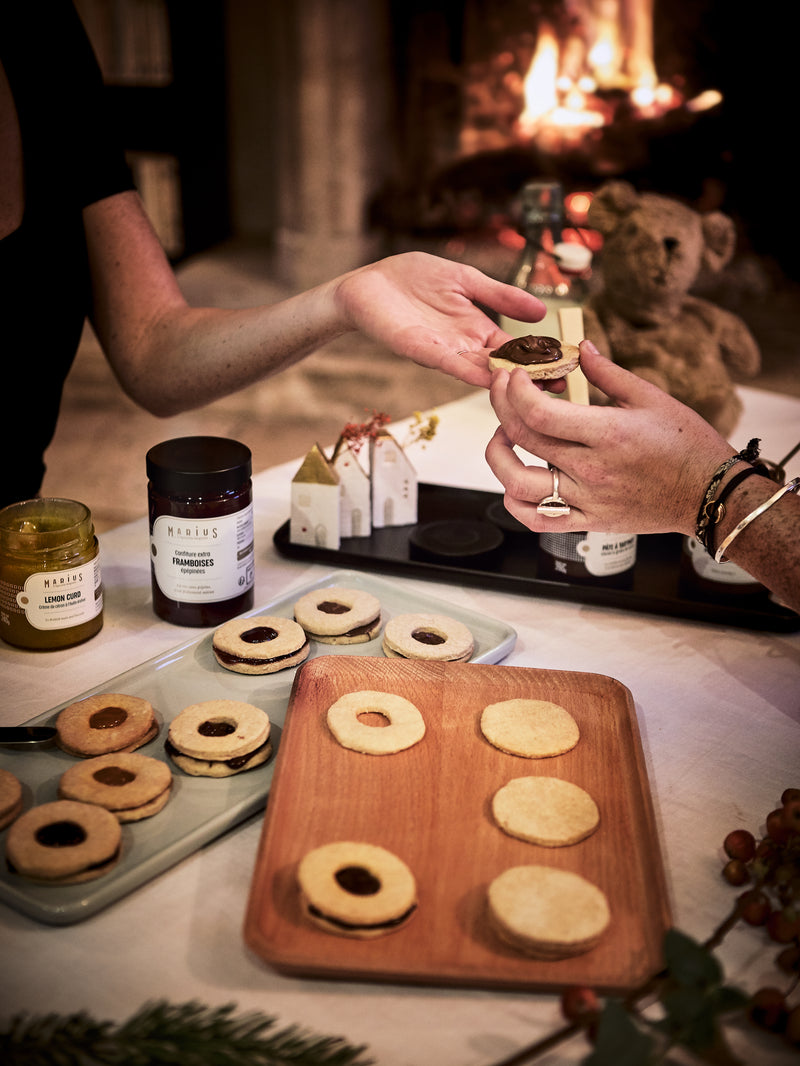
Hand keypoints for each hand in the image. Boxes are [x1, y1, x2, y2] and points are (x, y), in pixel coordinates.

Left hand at [333, 252, 547, 387]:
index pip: (515, 350)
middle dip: (528, 379)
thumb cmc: (412, 279)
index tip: (566, 368)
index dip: (538, 358)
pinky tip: (487, 377)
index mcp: (477, 330)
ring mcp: (442, 351)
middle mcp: (463, 347)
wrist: (368, 284)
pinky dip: (467, 371)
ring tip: (531, 391)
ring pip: (479, 371)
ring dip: (503, 381)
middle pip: (502, 367)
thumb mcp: (466, 279)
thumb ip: (500, 296)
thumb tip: (541, 311)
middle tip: (560, 390)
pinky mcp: (418, 349)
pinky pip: (447, 362)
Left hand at [485, 340, 734, 535]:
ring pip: (519, 485)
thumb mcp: (651, 398)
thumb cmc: (686, 444)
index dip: (516, 390)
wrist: (709, 494)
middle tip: (502, 390)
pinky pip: (537, 520)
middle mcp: (591, 469)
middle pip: (523, 438)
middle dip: (501, 407)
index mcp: (607, 434)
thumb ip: (608, 373)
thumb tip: (580, 347)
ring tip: (503, 437)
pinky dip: (515, 503)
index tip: (514, 375)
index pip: (539, 413)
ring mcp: (587, 499)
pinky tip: (514, 483)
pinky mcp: (588, 521)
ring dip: (498, 458)